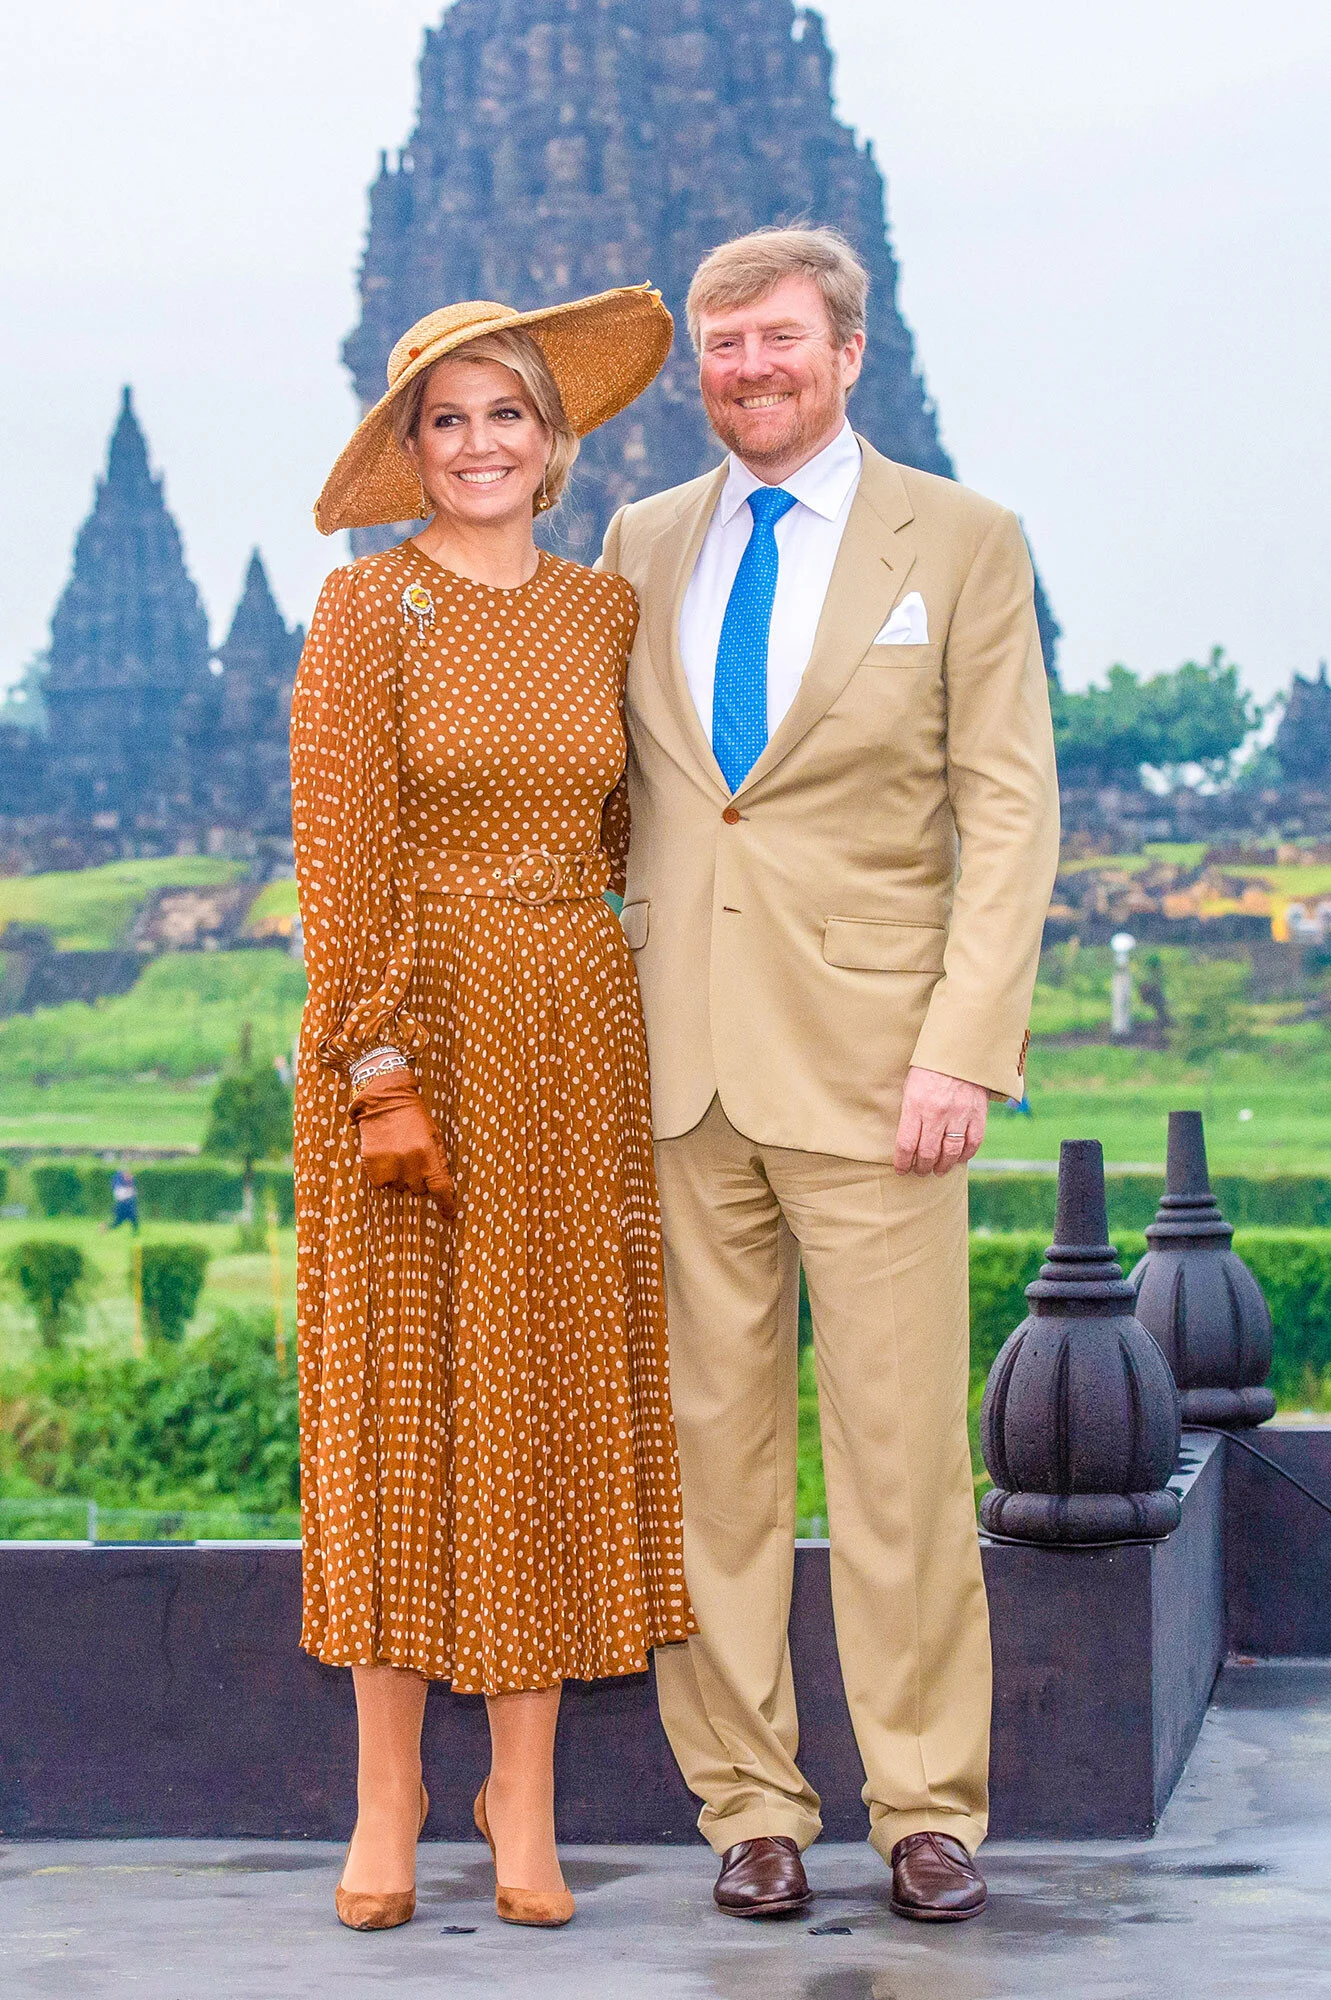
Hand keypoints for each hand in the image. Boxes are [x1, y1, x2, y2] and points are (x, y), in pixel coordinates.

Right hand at [349, 1069, 456, 1218]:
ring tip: (398, 1153)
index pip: (441, 1189)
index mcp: (429, 1156)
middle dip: (419, 1178)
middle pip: (419, 1190)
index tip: (449, 1214)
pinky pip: (382, 1184)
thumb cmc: (414, 1118)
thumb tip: (444, 1190)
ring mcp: (390, 1167)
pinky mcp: (372, 1167)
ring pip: (399, 1187)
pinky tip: (385, 1156)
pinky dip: (384, 1176)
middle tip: (413, 1157)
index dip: (447, 1205)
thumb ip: (439, 1162)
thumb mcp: (435, 1136)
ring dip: (400, 1176)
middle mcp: (410, 1165)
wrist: (384, 1101)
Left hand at [892, 1066, 987, 1176]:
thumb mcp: (911, 1087)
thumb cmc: (930, 1069)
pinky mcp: (978, 1114)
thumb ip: (910, 1113)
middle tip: (920, 1171)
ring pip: (951, 1153)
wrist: (960, 1050)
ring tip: (938, 1170)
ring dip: (943, 1166)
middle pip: (928, 1153)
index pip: (907, 1145)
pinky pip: (972, 1143)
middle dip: (922, 1167)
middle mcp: (938, 1112)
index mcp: (916, 1105)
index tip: (902, 1169)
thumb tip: (907, 1142)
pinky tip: (958, 1158)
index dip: (903, 1162)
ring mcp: (960, 1114)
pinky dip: (965, 1155)